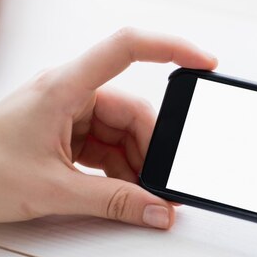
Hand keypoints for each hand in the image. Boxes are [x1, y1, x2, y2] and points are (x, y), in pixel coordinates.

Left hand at [0, 28, 216, 228]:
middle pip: (133, 109)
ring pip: (124, 131)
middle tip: (163, 182)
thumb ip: (112, 201)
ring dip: (136, 163)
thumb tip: (157, 209)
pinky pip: (109, 144)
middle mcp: (72, 92)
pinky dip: (121, 168)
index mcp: (65, 87)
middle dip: (151, 148)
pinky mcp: (69, 131)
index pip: (126, 48)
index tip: (204, 62)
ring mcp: (71, 112)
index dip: (171, 47)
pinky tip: (124, 190)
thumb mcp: (52, 189)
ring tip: (141, 195)